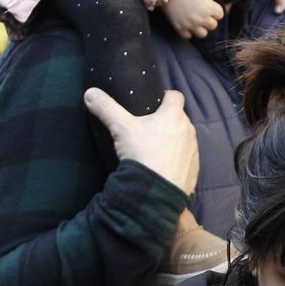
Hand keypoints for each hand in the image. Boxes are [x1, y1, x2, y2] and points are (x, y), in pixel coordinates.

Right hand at [83, 87, 199, 193]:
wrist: (156, 192)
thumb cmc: (142, 154)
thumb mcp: (121, 128)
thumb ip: (106, 108)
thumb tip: (90, 93)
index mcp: (174, 116)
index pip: (176, 96)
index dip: (165, 97)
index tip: (153, 103)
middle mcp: (188, 131)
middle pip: (179, 118)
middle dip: (167, 120)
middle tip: (149, 127)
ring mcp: (194, 151)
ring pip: (184, 138)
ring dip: (174, 139)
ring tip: (156, 148)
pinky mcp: (194, 169)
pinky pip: (187, 159)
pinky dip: (178, 159)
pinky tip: (164, 166)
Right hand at [160, 0, 222, 39]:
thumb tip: (210, 2)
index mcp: (209, 7)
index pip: (220, 14)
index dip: (216, 10)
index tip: (212, 7)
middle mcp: (201, 18)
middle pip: (213, 25)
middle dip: (209, 19)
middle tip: (204, 14)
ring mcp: (190, 24)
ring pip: (202, 34)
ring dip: (201, 28)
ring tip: (196, 21)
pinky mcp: (179, 27)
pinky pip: (187, 36)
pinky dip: (188, 31)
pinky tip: (187, 24)